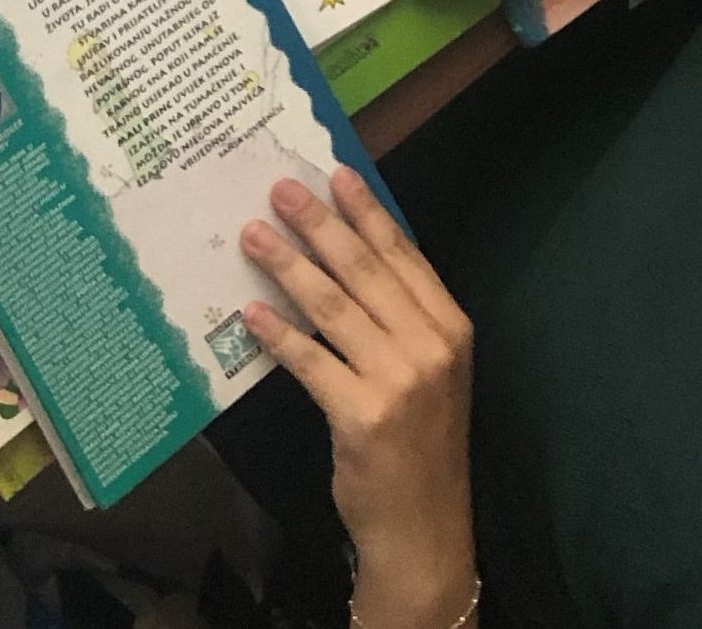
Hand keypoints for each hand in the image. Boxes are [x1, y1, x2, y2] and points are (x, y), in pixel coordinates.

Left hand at [242, 169, 478, 626]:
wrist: (424, 528)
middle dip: (320, 224)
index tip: (337, 174)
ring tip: (253, 235)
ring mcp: (400, 380)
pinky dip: (279, 333)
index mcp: (451, 328)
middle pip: (366, 270)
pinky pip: (312, 361)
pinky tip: (250, 312)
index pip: (404, 256)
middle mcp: (432, 346)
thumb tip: (344, 261)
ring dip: (289, 265)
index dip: (368, 212)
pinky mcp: (364, 415)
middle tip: (281, 190)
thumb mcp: (428, 373)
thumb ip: (398, 320)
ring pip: (334, 306)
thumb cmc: (419, 446)